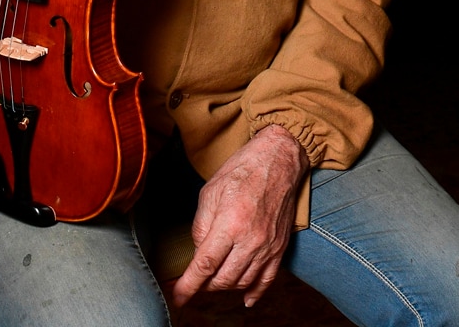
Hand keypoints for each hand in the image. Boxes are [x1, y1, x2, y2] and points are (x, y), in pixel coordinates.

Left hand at [170, 125, 307, 308]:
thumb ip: (201, 226)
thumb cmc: (243, 170)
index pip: (205, 265)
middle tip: (195, 280)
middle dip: (204, 285)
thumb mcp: (210, 192)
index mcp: (230, 224)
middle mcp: (251, 239)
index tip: (178, 296)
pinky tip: (246, 299)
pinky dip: (255, 293)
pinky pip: (268, 279)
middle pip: (223, 279)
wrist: (279, 160)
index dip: (189, 285)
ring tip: (214, 279)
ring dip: (225, 286)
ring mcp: (268, 245)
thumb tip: (199, 253)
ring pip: (242, 282)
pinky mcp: (280, 247)